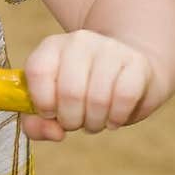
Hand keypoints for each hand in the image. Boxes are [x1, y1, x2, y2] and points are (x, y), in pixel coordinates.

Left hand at [21, 29, 153, 141]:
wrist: (126, 70)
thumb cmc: (81, 91)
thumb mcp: (52, 103)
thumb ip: (37, 123)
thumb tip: (55, 133)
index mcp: (51, 47)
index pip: (37, 71)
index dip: (42, 102)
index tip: (51, 113)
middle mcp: (79, 41)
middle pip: (70, 92)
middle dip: (72, 120)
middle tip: (77, 122)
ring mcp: (110, 48)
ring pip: (98, 99)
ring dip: (95, 122)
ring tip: (95, 121)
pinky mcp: (137, 62)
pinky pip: (125, 97)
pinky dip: (118, 117)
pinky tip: (114, 119)